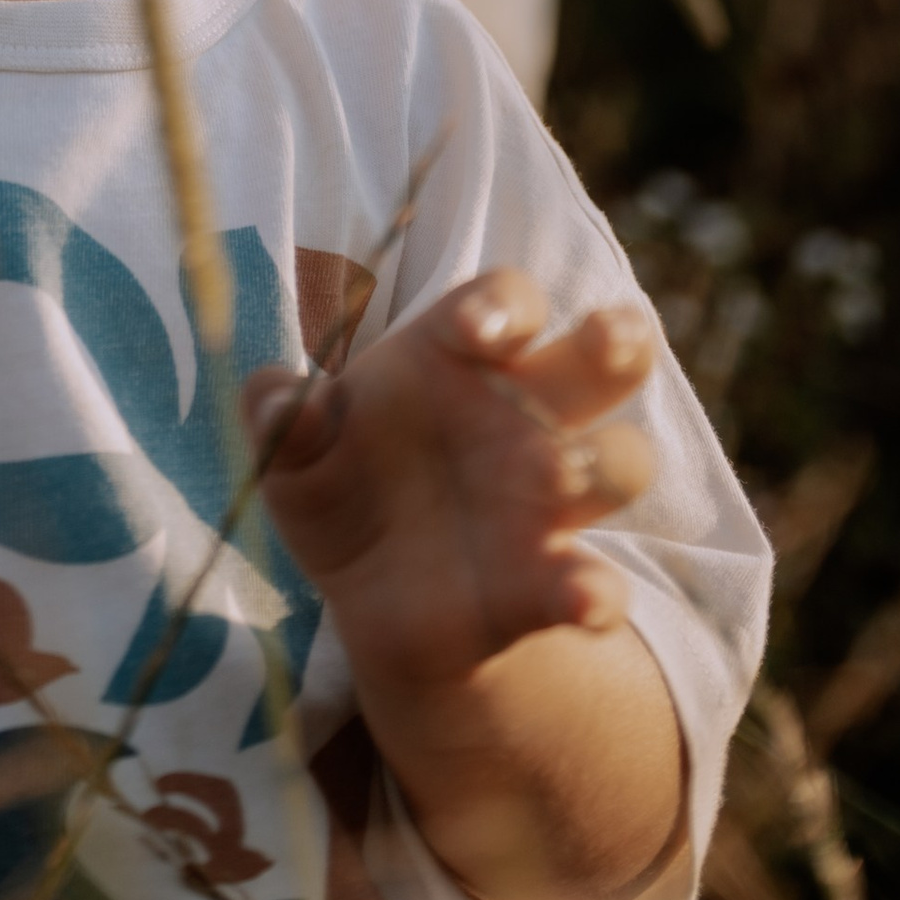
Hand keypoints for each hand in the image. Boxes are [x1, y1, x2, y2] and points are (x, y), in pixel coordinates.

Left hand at [249, 273, 683, 899]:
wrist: (364, 595)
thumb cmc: (337, 483)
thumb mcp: (292, 447)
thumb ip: (278, 414)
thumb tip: (279, 404)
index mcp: (459, 359)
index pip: (509, 301)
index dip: (503, 303)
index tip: (472, 328)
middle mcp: (523, 418)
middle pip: (606, 357)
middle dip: (617, 340)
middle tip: (603, 337)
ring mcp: (547, 503)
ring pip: (622, 460)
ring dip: (602, 462)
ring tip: (558, 473)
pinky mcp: (548, 585)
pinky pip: (595, 584)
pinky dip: (597, 592)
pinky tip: (585, 599)